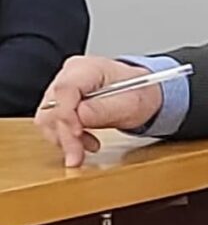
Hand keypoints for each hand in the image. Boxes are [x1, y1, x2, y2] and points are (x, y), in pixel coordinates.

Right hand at [34, 56, 163, 166]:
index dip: (66, 114)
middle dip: (65, 135)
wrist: (141, 94)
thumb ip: (105, 109)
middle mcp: (70, 75)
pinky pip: (53, 124)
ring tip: (89, 147)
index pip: (65, 89)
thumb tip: (80, 116)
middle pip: (52, 107)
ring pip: (48, 118)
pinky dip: (65, 138)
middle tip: (78, 155)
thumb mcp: (131, 103)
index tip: (77, 134)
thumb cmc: (138, 93)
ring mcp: (62, 89)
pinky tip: (83, 143)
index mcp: (88, 68)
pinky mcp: (61, 103)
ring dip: (64, 139)